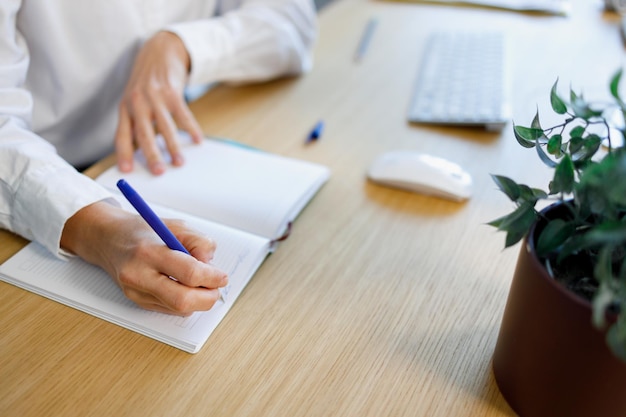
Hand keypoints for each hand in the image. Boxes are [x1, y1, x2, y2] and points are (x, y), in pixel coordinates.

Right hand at [61, 201, 227, 314]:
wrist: (108, 239)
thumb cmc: (144, 231)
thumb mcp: (176, 226)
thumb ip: (199, 242)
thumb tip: (211, 264)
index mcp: (149, 251)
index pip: (189, 273)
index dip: (212, 278)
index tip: (222, 276)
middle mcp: (139, 275)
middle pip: (182, 300)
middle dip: (207, 297)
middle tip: (216, 288)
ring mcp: (136, 292)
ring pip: (178, 309)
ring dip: (198, 301)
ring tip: (202, 285)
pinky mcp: (136, 301)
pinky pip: (170, 310)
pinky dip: (184, 302)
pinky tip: (185, 287)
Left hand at [115, 31, 202, 175]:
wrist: (159, 52)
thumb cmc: (146, 83)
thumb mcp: (133, 102)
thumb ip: (135, 125)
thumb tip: (137, 153)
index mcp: (125, 109)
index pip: (122, 135)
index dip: (124, 154)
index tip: (126, 171)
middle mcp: (138, 103)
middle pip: (144, 134)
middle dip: (152, 155)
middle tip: (159, 171)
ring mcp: (155, 97)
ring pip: (165, 127)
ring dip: (173, 147)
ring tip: (179, 162)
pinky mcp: (172, 92)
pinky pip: (183, 115)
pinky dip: (191, 129)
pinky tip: (197, 140)